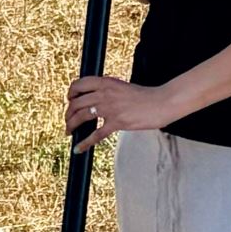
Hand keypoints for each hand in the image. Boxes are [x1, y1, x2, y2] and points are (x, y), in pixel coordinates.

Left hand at [64, 74, 181, 149]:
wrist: (162, 101)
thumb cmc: (144, 96)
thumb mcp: (121, 87)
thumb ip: (107, 91)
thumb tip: (93, 99)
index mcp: (106, 82)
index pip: (78, 85)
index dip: (70, 93)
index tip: (69, 100)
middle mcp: (105, 94)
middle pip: (76, 103)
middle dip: (68, 113)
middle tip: (67, 120)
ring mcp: (110, 108)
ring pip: (81, 117)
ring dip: (71, 125)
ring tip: (68, 131)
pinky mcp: (117, 122)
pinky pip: (96, 135)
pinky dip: (84, 143)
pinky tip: (78, 149)